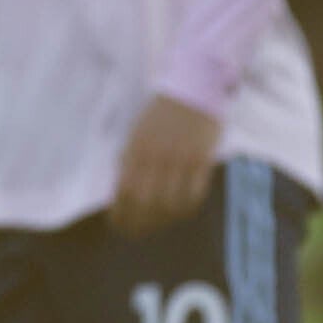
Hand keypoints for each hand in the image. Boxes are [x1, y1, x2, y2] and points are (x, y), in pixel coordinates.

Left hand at [109, 95, 220, 234]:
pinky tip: (181, 212)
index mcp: (135, 149)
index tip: (119, 227)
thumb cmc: (161, 115)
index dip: (121, 214)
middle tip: (138, 234)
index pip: (124, 192)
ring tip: (159, 225)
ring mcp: (181, 159)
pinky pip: (195, 194)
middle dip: (140, 223)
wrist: (194, 89)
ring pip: (171, 203)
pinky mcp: (203, 160)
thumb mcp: (136, 134)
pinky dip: (186, 208)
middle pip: (146, 202)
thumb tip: (120, 193)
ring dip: (163, 219)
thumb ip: (129, 160)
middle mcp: (156, 156)